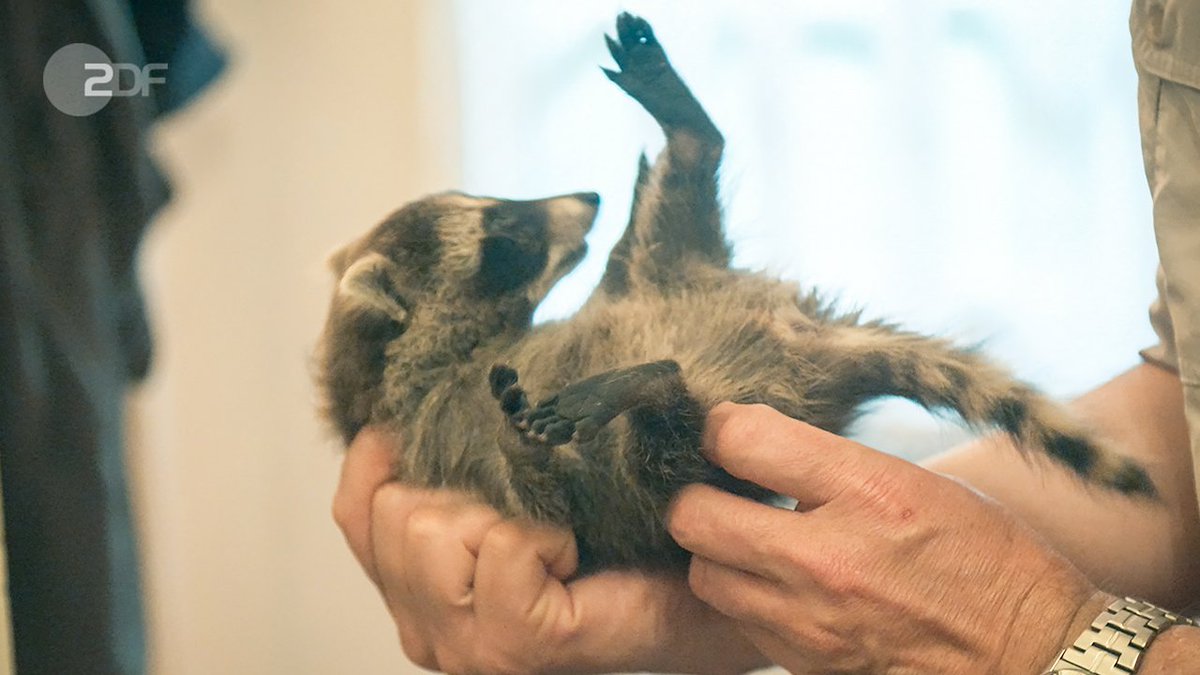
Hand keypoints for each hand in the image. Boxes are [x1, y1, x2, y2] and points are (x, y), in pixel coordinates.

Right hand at [333, 428, 766, 673]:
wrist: (697, 589)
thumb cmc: (609, 531)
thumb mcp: (504, 478)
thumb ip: (446, 454)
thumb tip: (412, 381)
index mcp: (410, 587)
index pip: (354, 506)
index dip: (398, 454)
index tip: (468, 444)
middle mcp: (424, 626)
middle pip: (393, 512)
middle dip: (467, 487)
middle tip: (532, 506)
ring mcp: (466, 648)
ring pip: (432, 528)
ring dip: (505, 507)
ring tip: (553, 529)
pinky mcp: (521, 645)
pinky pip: (503, 544)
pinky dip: (545, 531)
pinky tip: (574, 547)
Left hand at [666, 403, 1103, 674]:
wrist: (1028, 654)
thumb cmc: (982, 557)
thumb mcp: (914, 481)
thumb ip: (826, 460)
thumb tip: (751, 442)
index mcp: (865, 492)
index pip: (741, 438)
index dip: (719, 428)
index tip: (726, 433)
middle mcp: (826, 557)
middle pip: (693, 515)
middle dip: (698, 494)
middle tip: (724, 489)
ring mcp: (810, 618)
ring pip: (703, 572)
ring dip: (716, 551)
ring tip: (750, 538)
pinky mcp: (804, 661)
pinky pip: (737, 618)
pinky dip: (744, 596)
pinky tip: (776, 581)